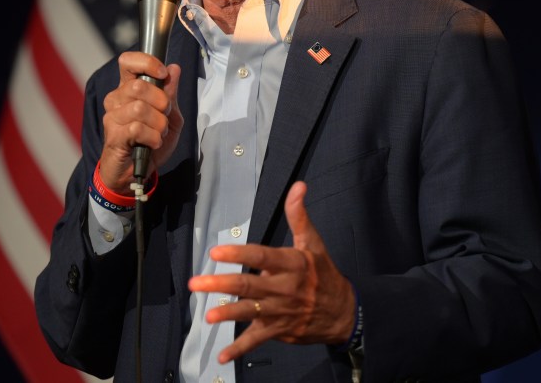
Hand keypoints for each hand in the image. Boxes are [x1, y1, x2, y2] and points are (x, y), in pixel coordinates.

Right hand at [98, 51, 182, 192]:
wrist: (138, 172)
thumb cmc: (151, 140)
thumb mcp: (170, 115)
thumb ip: (171, 93)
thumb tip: (174, 68)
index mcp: (129, 88)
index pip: (128, 62)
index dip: (146, 62)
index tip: (162, 73)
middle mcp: (116, 99)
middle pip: (139, 87)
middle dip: (161, 102)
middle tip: (164, 116)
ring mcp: (112, 117)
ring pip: (139, 109)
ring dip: (159, 124)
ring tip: (159, 133)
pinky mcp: (113, 136)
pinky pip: (137, 129)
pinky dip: (153, 137)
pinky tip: (153, 143)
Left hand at [187, 181, 355, 363]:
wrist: (343, 312)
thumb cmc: (323, 274)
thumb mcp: (314, 243)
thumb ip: (299, 216)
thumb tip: (298, 186)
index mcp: (292, 264)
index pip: (262, 256)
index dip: (239, 253)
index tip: (217, 251)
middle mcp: (284, 288)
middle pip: (249, 285)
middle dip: (221, 284)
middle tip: (196, 283)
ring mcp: (279, 312)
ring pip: (250, 312)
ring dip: (228, 313)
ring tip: (208, 315)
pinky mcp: (277, 330)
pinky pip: (256, 340)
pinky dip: (239, 349)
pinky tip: (222, 355)